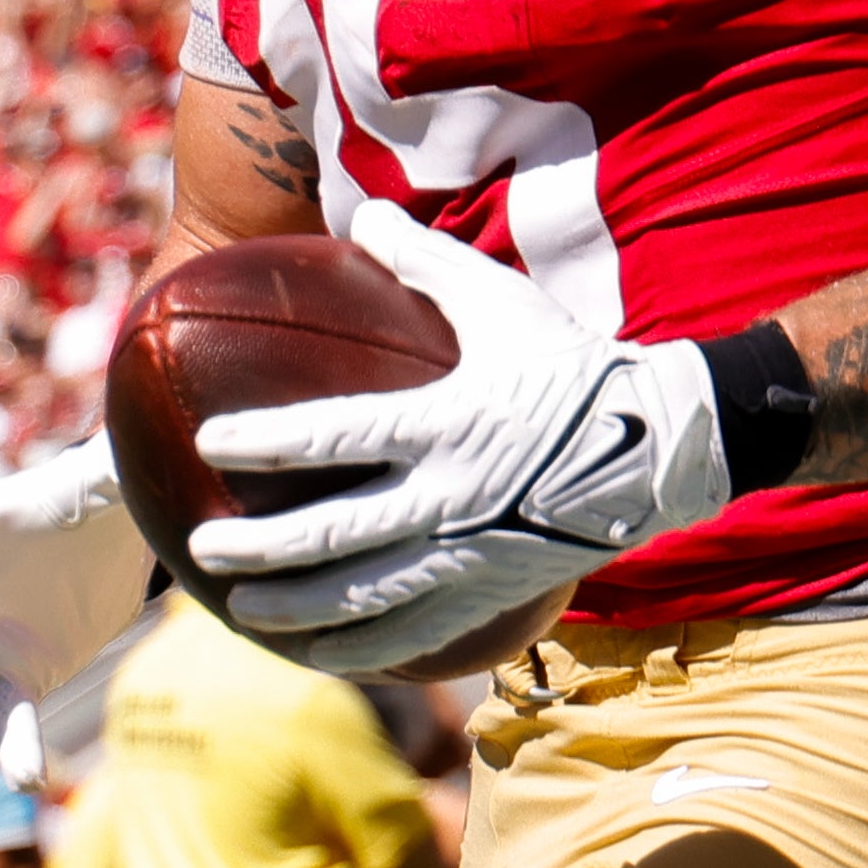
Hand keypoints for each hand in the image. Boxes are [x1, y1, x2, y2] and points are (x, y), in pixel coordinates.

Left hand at [188, 208, 730, 675]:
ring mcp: (474, 553)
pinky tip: (317, 655)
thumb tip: (360, 213)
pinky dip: (363, 649)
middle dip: (263, 547)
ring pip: (369, 598)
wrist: (664, 444)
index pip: (336, 434)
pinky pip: (419, 633)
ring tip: (240, 610)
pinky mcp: (495, 592)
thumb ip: (424, 260)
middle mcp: (453, 496)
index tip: (207, 441)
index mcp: (446, 421)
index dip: (267, 441)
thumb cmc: (572, 364)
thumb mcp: (501, 301)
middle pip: (337, 534)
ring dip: (299, 609)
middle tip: (203, 546)